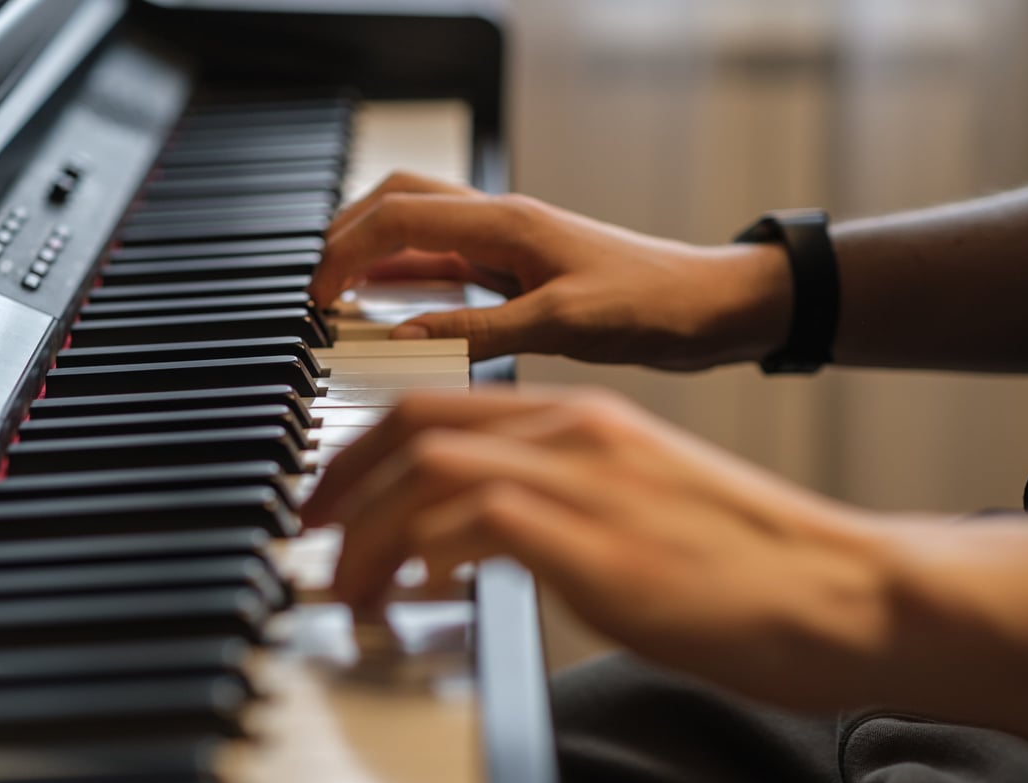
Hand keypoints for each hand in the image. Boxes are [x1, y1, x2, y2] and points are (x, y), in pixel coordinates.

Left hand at [302, 387, 897, 710]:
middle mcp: (576, 434)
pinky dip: (424, 559)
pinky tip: (416, 598)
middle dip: (341, 477)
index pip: (438, 407)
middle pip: (416, 425)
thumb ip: (554, 504)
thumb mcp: (631, 508)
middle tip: (309, 532)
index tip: (332, 496)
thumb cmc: (739, 561)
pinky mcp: (601, 545)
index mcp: (580, 421)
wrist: (838, 589)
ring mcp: (588, 484)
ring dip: (368, 534)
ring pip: (431, 474)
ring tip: (346, 587)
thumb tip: (473, 542)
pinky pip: (477, 527)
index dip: (364, 448)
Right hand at [311, 172, 791, 365]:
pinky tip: (391, 308)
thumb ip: (480, 329)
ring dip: (373, 252)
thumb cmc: (655, 306)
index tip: (316, 297)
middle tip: (315, 287)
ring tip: (337, 294)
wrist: (711, 309)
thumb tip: (404, 336)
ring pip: (418, 228)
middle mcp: (499, 223)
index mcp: (506, 222)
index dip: (346, 253)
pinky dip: (406, 280)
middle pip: (398, 201)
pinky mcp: (517, 272)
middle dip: (347, 234)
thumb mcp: (565, 325)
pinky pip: (445, 264)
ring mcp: (506, 245)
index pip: (399, 217)